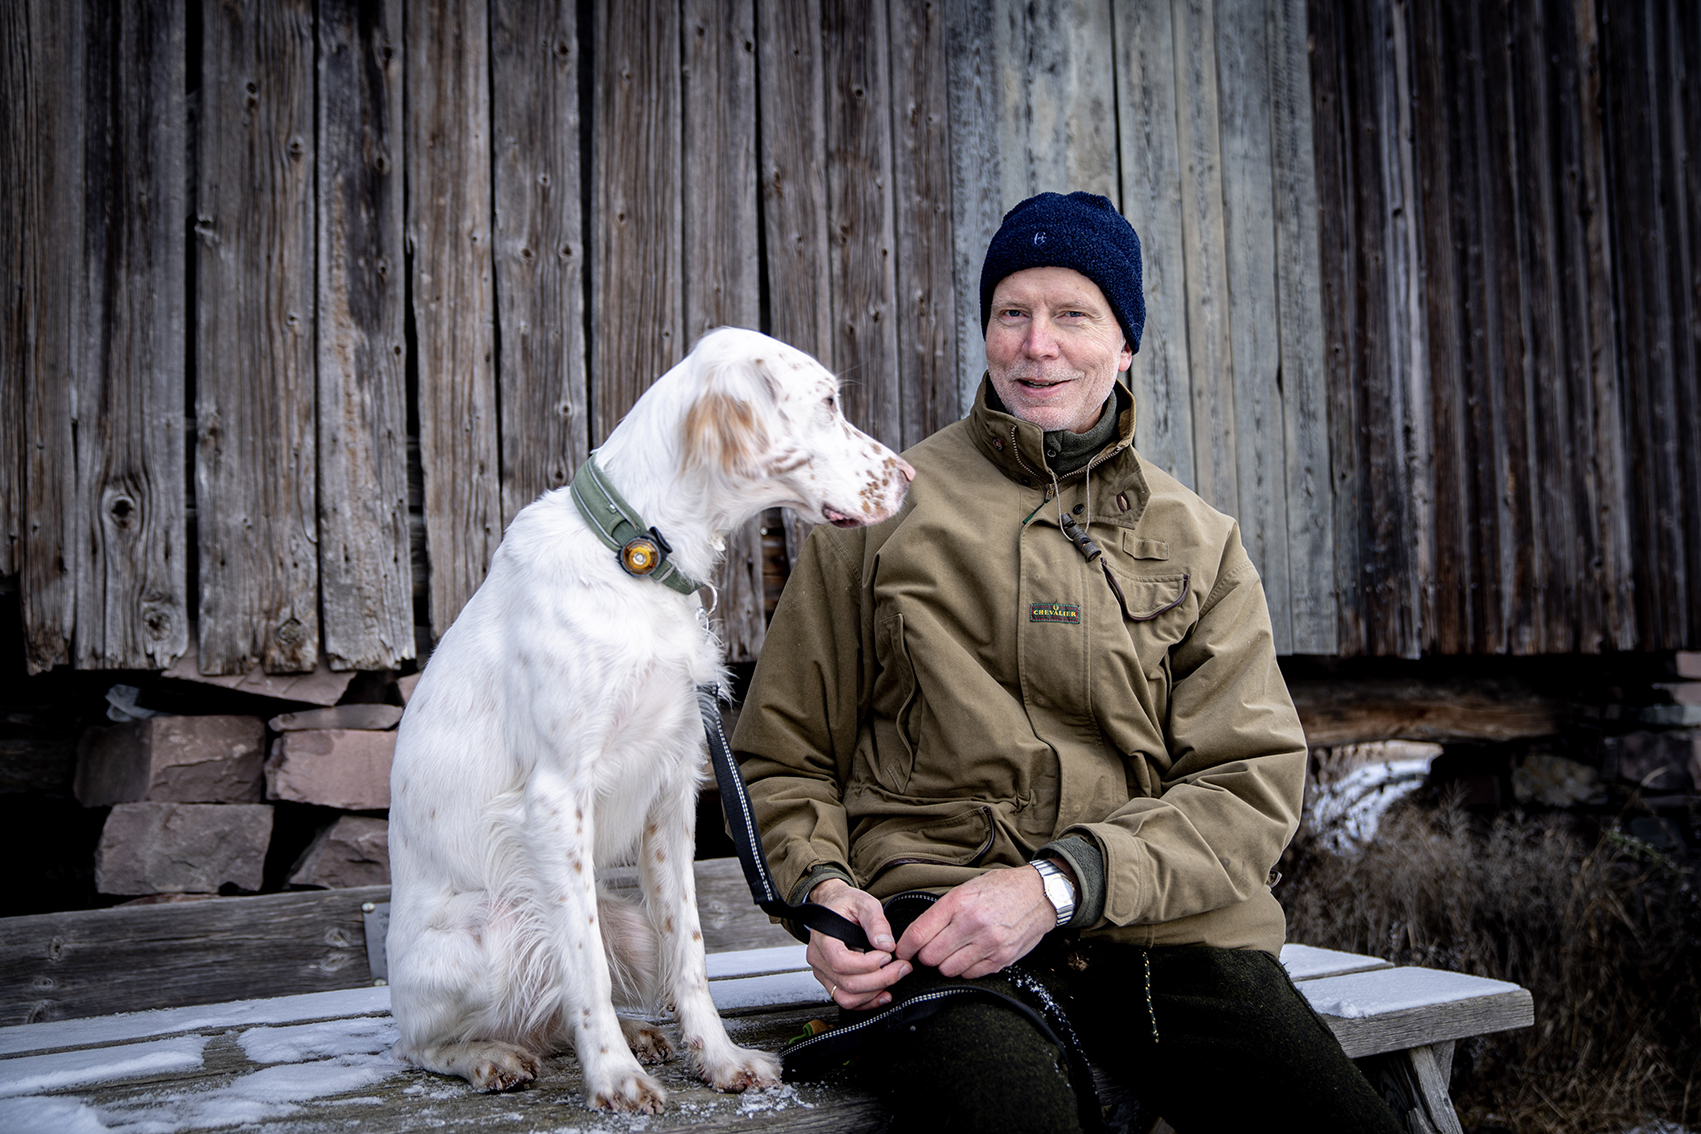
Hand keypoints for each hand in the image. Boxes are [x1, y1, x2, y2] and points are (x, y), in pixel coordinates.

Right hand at [805, 878, 911, 1009]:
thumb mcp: (864, 903)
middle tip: (902, 968)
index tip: (887, 955)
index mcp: (823, 939)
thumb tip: (886, 944)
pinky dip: (867, 1002)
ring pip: (847, 997)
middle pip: (847, 983)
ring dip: (874, 993)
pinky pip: (847, 1000)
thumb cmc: (846, 904)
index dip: (867, 964)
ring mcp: (823, 973)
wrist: (833, 907)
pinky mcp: (832, 981)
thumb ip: (875, 922)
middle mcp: (819, 959)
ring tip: (895, 978)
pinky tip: (884, 994)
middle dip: (880, 979)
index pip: (840, 962)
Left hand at [893, 864, 1059, 978]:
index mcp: (959, 902)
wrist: (1040, 894)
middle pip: (930, 956)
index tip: (901, 952)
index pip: (918, 933)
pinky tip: (969, 955)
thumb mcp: (966, 889)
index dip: (904, 947)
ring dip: (945, 964)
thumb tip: (917, 935)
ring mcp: (989, 944)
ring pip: (948, 970)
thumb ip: (942, 911)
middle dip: (925, 956)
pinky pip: (970, 975)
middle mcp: (973, 924)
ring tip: (951, 952)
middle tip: (929, 950)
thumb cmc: (1001, 888)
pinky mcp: (1002, 959)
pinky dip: (964, 969)